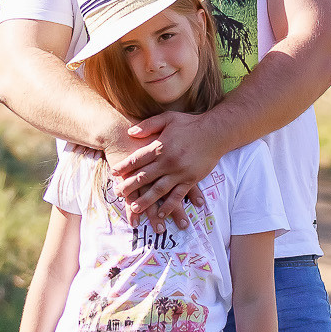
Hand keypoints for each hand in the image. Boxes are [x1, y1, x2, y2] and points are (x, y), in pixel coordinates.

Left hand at [111, 111, 223, 226]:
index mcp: (160, 146)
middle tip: (118, 194)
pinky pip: (178, 195)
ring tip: (135, 208)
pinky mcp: (191, 180)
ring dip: (146, 201)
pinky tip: (161, 213)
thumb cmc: (190, 123)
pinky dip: (169, 206)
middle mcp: (168, 162)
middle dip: (129, 186)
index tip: (114, 173)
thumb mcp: (167, 118)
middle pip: (144, 177)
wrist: (216, 131)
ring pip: (159, 190)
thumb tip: (130, 132)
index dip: (124, 167)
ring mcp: (180, 172)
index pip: (137, 159)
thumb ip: (148, 125)